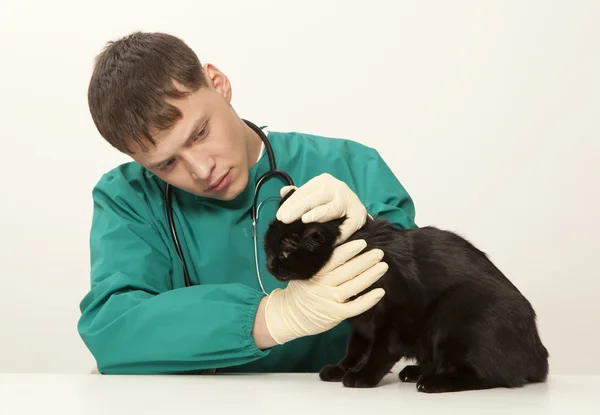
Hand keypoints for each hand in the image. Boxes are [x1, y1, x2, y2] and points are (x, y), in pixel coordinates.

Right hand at [264, 239, 386, 344]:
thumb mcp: (305, 272)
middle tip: (379, 252)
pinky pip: (354, 307)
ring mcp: (328, 300)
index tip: (362, 242)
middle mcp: (321, 285)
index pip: (333, 259)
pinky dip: (368, 300)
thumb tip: (345, 246)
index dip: (348, 250)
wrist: (288, 315)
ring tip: (383, 266)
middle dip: (365, 260)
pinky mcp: (335, 315)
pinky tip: (380, 292)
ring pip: (353, 286)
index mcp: (314, 272)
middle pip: (346, 271)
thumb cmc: (301, 289)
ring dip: (370, 276)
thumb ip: (322, 263)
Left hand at [276, 173, 367, 244]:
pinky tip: (330, 240)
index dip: (290, 204)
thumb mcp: (314, 195)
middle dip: (299, 209)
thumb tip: (283, 192)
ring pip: (332, 208)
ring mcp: (349, 200)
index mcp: (322, 181)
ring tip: (305, 220)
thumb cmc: (330, 201)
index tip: (279, 216)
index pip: (303, 192)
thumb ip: (299, 195)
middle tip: (285, 219)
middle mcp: (336, 187)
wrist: (356, 207)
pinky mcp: (359, 214)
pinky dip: (340, 233)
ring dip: (319, 214)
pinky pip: (348, 225)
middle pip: (315, 198)